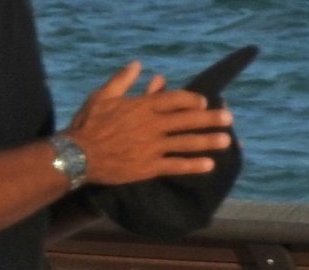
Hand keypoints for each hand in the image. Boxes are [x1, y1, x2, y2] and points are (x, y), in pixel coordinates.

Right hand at [66, 62, 233, 185]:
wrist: (79, 154)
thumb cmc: (89, 123)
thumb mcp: (103, 95)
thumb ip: (122, 80)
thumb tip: (137, 65)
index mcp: (140, 106)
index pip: (173, 100)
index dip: (192, 100)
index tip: (206, 102)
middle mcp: (150, 125)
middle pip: (186, 120)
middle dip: (209, 119)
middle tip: (229, 119)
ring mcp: (151, 147)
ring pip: (185, 142)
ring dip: (208, 141)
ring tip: (227, 141)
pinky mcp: (149, 166)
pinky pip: (176, 165)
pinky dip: (193, 165)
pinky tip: (209, 165)